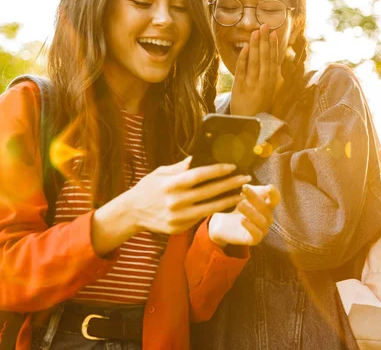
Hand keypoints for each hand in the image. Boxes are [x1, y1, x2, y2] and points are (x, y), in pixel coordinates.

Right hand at [123, 156, 250, 234]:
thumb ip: (181, 167)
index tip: (232, 166)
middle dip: (230, 184)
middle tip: (245, 178)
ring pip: (210, 208)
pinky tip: (226, 204)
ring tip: (242, 194)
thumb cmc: (148, 189)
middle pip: (209, 191)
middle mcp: (176, 201)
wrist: (131, 213)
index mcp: (171, 184)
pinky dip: (215, 211)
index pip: (199, 175)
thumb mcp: (161, 173)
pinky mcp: (179, 228)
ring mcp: (178, 217)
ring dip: (228, 200)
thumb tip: (200, 156)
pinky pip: (201, 218)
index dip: (217, 170)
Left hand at [208, 184, 280, 246]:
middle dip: (255, 198)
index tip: (269, 187)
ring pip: (261, 221)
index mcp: (267, 206)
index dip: (274, 194)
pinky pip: (256, 234)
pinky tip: (242, 220)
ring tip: (239, 205)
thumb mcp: (245, 196)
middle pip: (266, 208)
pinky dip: (250, 227)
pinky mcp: (254, 240)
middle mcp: (268, 218)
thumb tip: (264, 187)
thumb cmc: (237, 208)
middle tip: (244, 189)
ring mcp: (262, 229)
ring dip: (251, 212)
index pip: (275, 199)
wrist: (222, 224)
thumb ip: (254, 190)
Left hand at [230, 24, 279, 115]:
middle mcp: (264, 83)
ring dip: (255, 46)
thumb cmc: (260, 108)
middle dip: (265, 41)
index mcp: (272, 83)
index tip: (274, 33)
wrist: (249, 124)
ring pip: (255, 62)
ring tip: (256, 32)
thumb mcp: (270, 93)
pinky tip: (245, 48)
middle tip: (265, 25)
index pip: (274, 60)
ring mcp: (252, 85)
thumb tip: (276, 62)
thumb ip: (272, 78)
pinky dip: (243, 59)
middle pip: (265, 58)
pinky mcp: (240, 88)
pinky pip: (242, 71)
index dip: (273, 46)